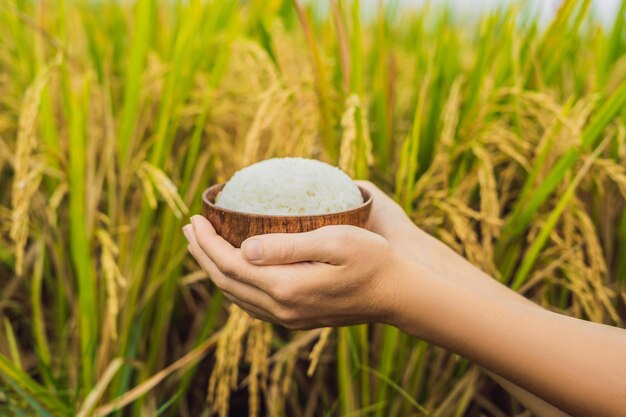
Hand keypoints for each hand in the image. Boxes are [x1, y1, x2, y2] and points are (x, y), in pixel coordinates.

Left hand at [183, 215, 405, 329]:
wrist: (397, 294)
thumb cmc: (371, 259)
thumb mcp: (334, 241)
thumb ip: (286, 246)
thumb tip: (243, 249)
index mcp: (286, 286)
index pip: (230, 264)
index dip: (206, 241)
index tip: (194, 218)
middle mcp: (281, 308)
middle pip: (226, 282)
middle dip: (202, 254)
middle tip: (189, 228)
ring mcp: (288, 317)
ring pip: (236, 295)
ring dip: (215, 269)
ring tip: (204, 246)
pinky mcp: (297, 317)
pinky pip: (252, 303)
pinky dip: (234, 283)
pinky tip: (235, 269)